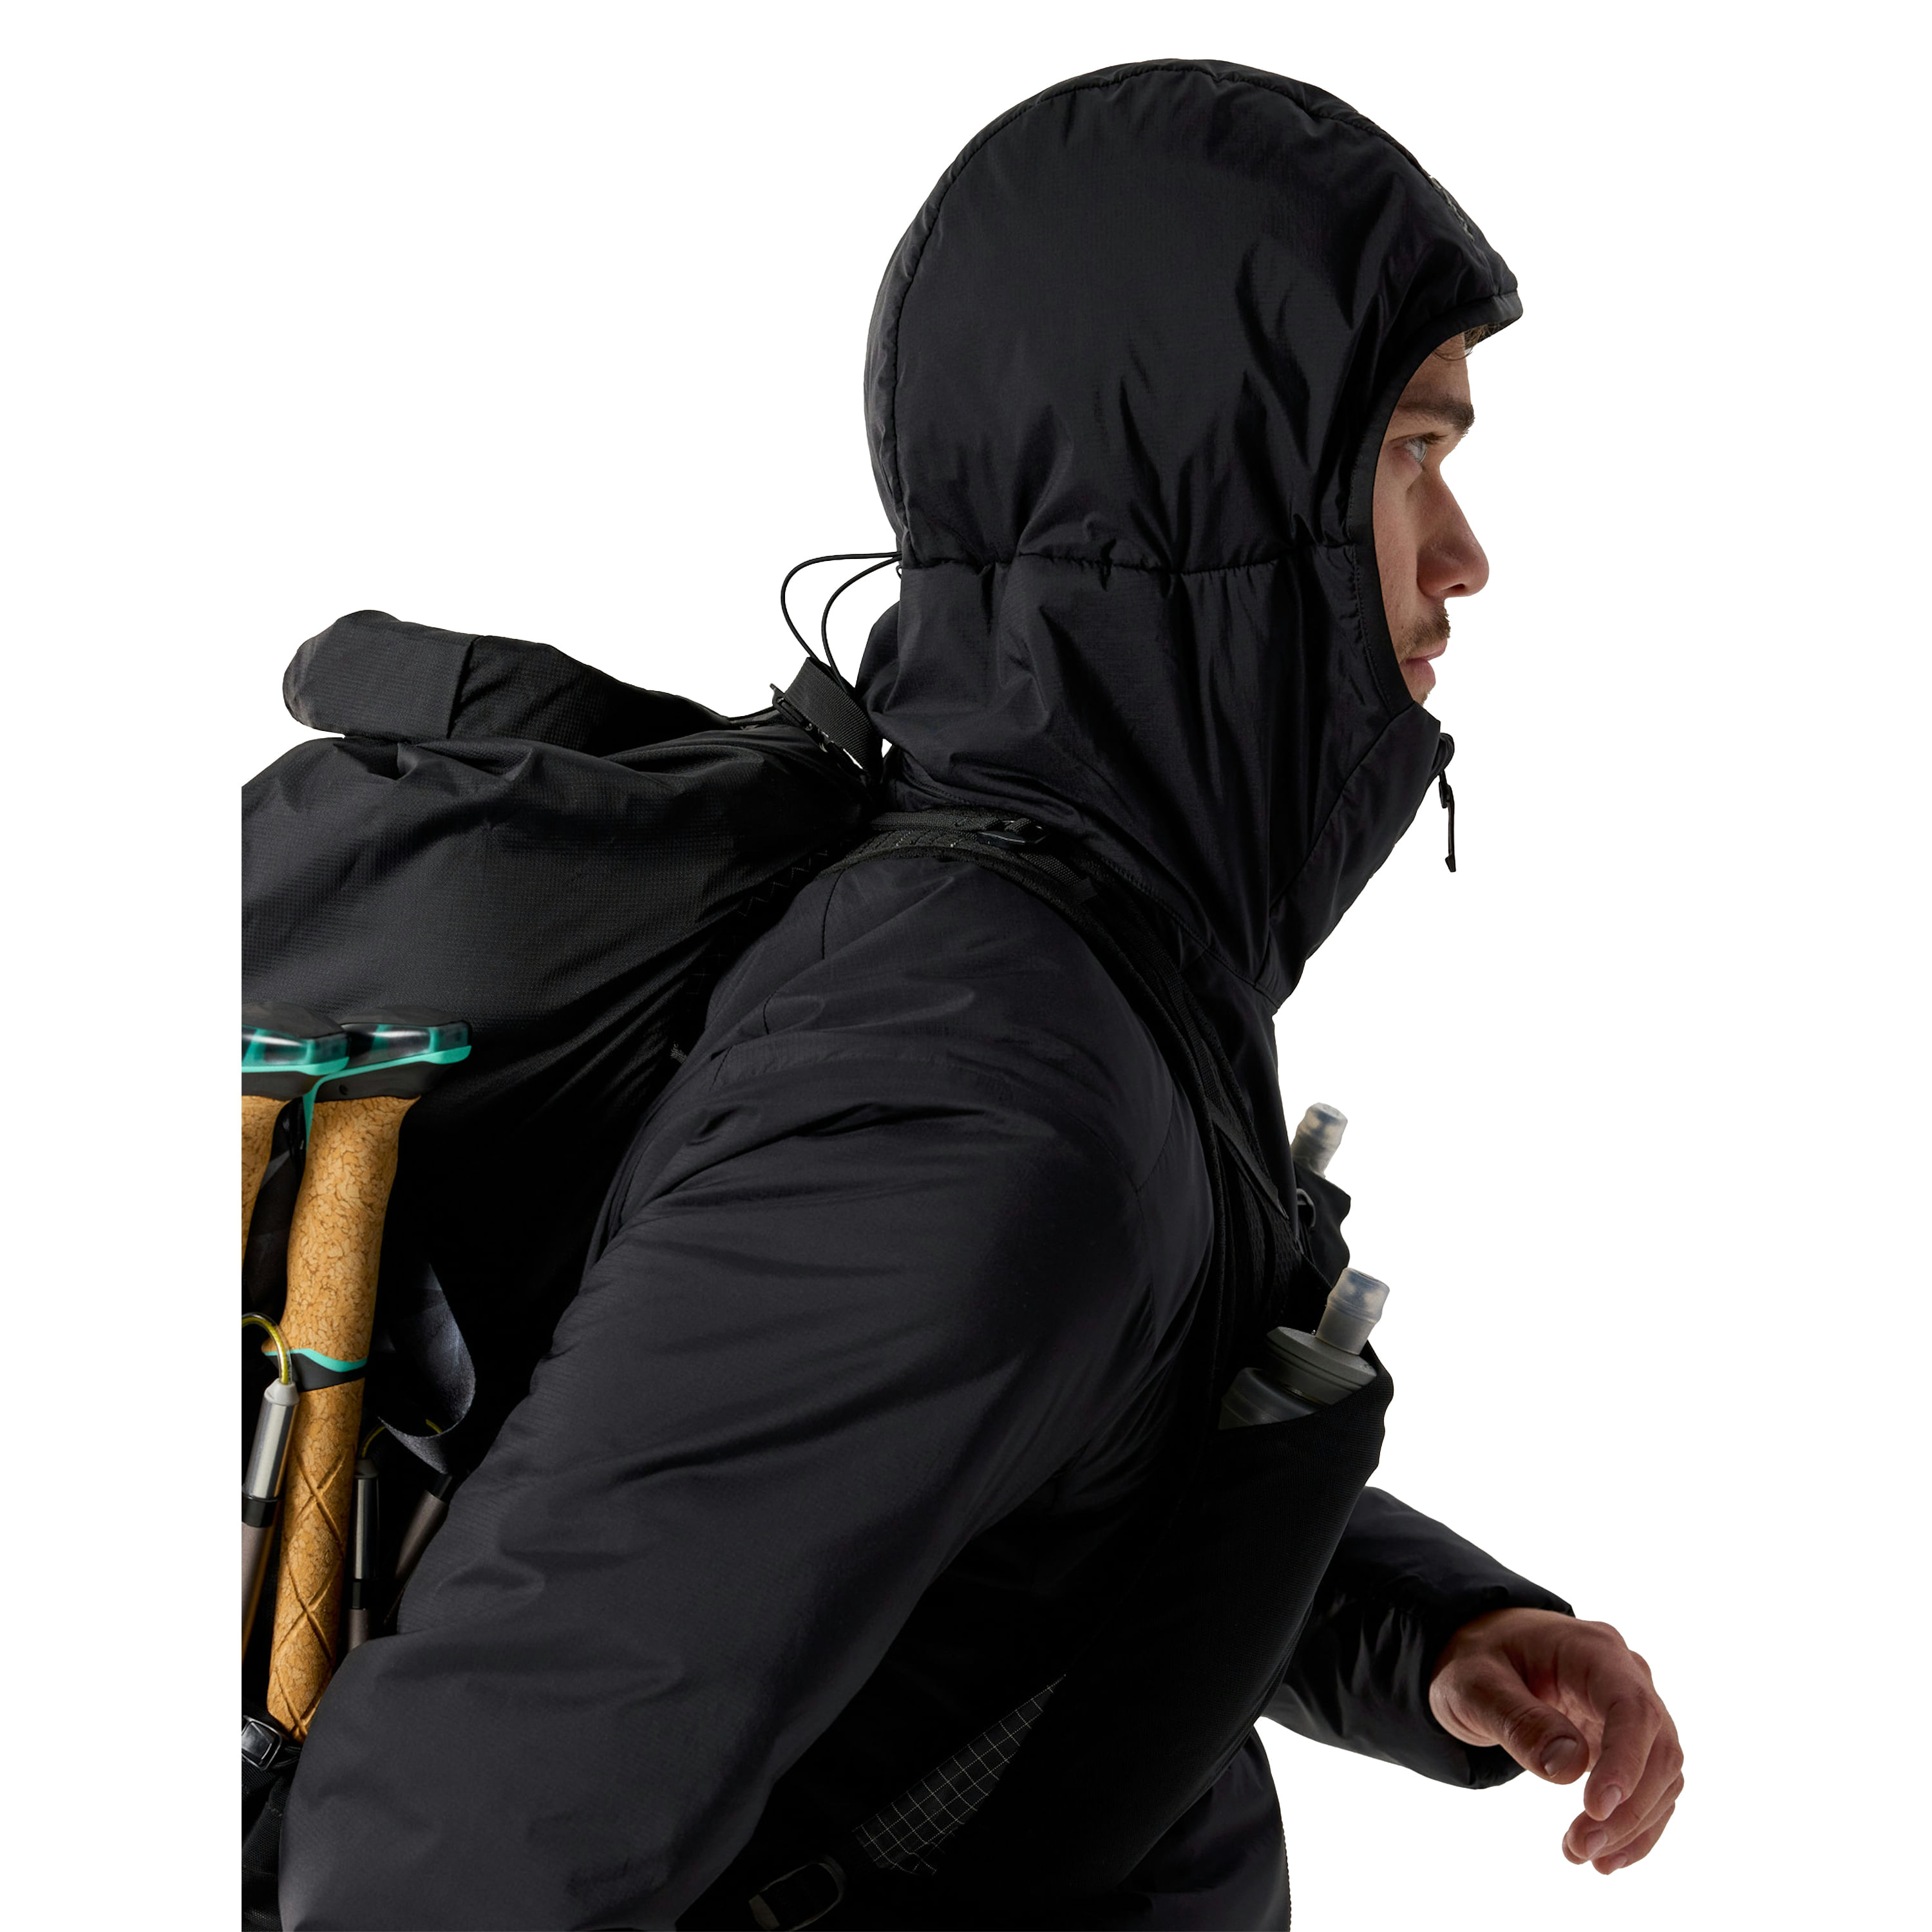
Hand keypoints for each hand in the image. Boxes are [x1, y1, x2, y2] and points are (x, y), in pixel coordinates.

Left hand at [1428, 1606, 1683, 1875]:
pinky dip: (1636, 1827)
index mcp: (1592, 1650)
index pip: (1631, 1706)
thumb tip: (1568, 1769)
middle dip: (1627, 1807)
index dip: (1624, 1760)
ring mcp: (1633, 1709)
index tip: (1595, 1809)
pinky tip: (1608, 1858)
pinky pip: (1652, 1788)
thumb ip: (1517, 1721)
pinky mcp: (1629, 1742)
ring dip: (1632, 1825)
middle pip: (1657, 1747)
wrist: (1483, 1658)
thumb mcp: (1474, 1686)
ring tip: (1583, 1857)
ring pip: (1663, 1775)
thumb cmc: (1475, 1663)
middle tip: (1579, 1848)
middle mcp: (1626, 1675)